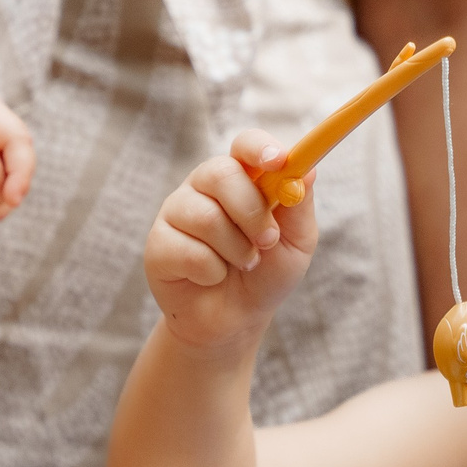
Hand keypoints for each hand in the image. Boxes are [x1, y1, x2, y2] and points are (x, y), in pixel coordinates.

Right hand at [144, 130, 317, 348]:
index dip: (260, 148)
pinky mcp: (157, 244)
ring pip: (206, 216)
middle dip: (252, 212)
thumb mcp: (297, 241)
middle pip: (221, 173)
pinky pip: (188, 251)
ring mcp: (176, 212)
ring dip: (236, 250)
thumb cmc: (267, 275)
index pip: (245, 145)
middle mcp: (204, 187)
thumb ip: (301, 204)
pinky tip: (211, 277)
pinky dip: (211, 272)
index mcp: (240, 178)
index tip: (278, 161)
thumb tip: (309, 167)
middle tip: (268, 240)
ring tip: (242, 264)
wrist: (235, 321)